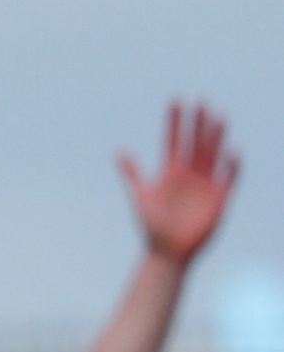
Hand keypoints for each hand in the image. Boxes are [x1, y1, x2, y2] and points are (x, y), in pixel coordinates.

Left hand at [124, 100, 238, 266]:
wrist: (167, 251)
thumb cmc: (152, 225)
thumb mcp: (140, 196)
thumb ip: (132, 173)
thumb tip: (118, 151)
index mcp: (170, 171)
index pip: (173, 140)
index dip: (174, 121)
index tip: (176, 100)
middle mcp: (189, 173)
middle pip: (195, 142)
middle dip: (198, 123)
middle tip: (201, 102)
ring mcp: (205, 183)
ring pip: (212, 154)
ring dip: (215, 137)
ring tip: (218, 117)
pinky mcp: (219, 197)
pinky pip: (228, 177)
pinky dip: (231, 166)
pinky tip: (232, 152)